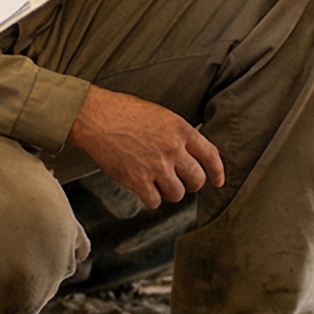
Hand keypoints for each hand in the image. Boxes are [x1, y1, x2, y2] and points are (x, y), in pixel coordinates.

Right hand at [65, 87, 221, 208]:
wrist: (95, 116)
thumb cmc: (123, 111)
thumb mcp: (160, 115)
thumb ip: (178, 134)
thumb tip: (189, 155)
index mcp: (181, 130)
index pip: (211, 156)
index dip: (218, 172)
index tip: (218, 182)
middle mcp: (173, 149)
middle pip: (197, 180)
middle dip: (190, 184)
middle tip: (180, 181)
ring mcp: (156, 166)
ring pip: (177, 194)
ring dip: (169, 192)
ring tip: (157, 183)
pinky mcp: (137, 180)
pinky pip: (155, 201)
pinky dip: (150, 198)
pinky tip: (143, 188)